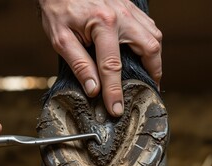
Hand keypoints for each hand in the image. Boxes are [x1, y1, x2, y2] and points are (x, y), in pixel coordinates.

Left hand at [39, 0, 161, 116]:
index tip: (117, 109)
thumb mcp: (60, 38)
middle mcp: (121, 15)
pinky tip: (143, 52)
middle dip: (152, 73)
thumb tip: (93, 88)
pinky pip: (148, 25)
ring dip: (154, 57)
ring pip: (153, 35)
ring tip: (149, 75)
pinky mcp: (127, 6)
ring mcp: (127, 9)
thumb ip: (78, 64)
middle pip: (149, 48)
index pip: (112, 66)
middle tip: (148, 90)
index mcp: (102, 24)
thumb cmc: (57, 7)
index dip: (115, 91)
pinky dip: (150, 41)